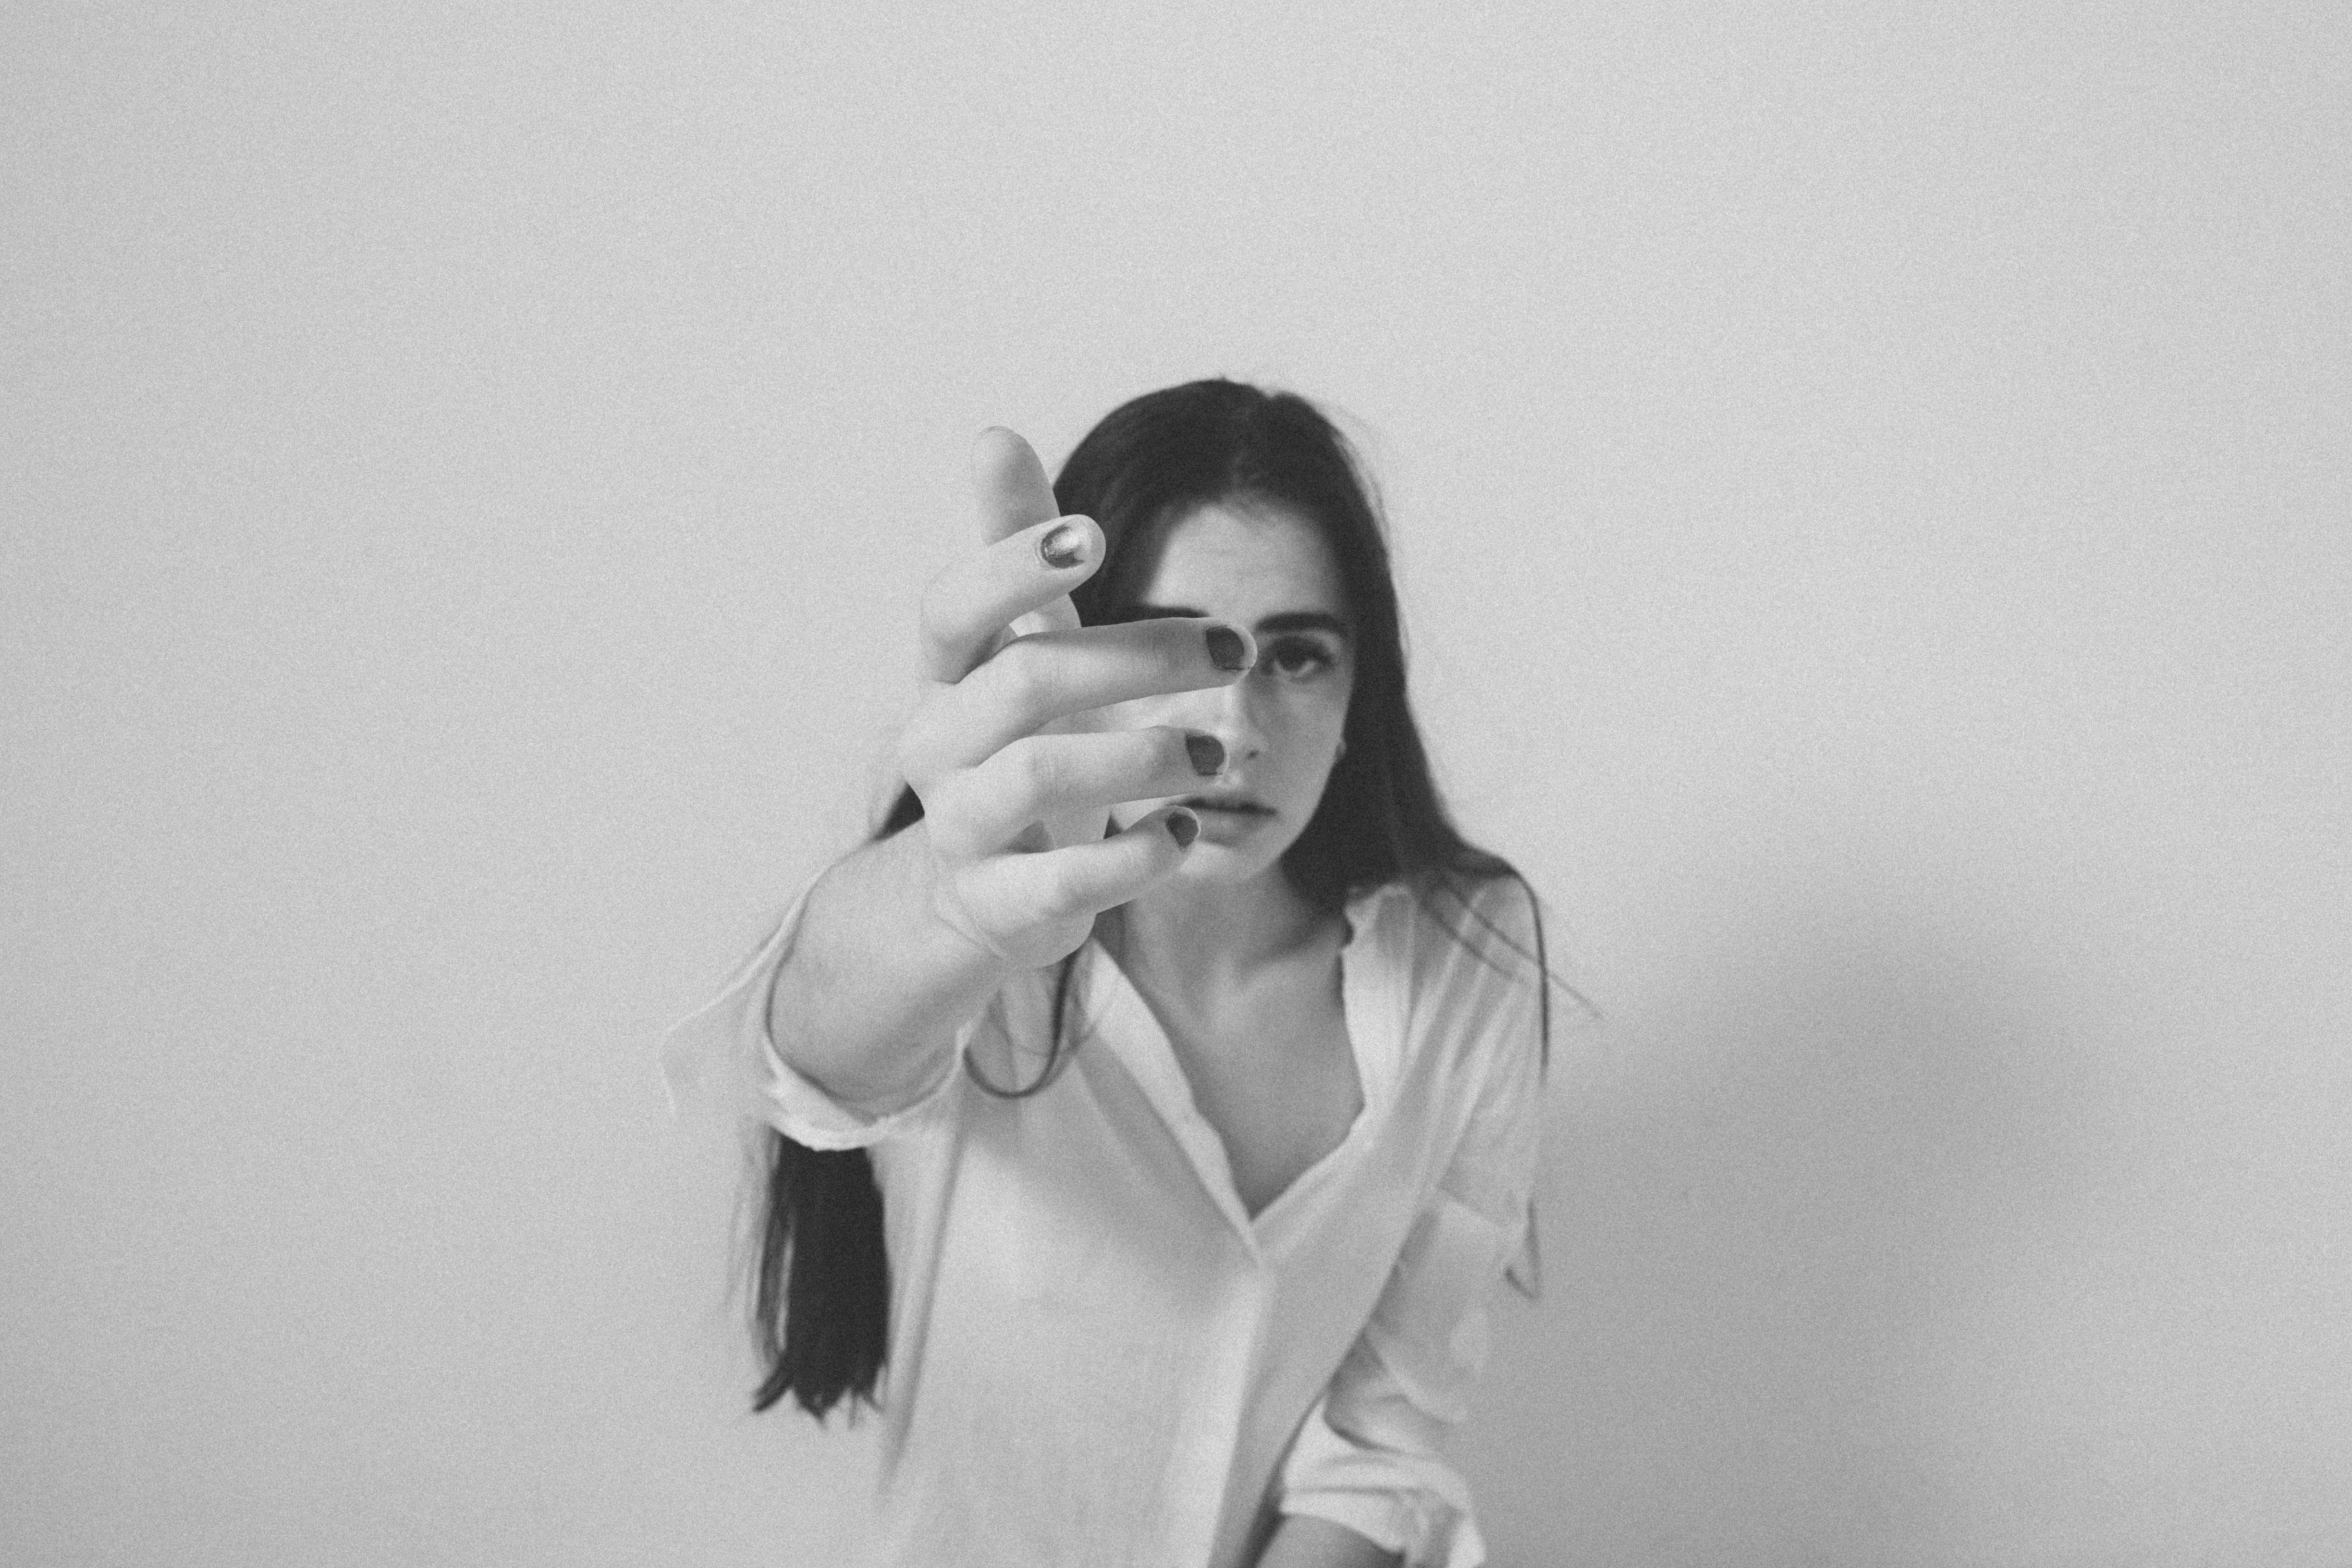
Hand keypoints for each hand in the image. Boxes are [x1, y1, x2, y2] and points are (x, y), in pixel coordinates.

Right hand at [892, 428, 1255, 970]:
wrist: (978, 891)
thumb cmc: (1017, 742)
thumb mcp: (1017, 646)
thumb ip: (1015, 547)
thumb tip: (994, 434)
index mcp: (944, 675)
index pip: (954, 606)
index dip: (1015, 565)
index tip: (1097, 535)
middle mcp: (938, 746)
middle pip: (1026, 682)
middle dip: (1139, 657)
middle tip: (1232, 647)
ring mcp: (962, 829)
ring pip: (1037, 777)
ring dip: (1144, 756)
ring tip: (1216, 752)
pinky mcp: (998, 905)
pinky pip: (1062, 883)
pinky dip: (1135, 856)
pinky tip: (1184, 831)